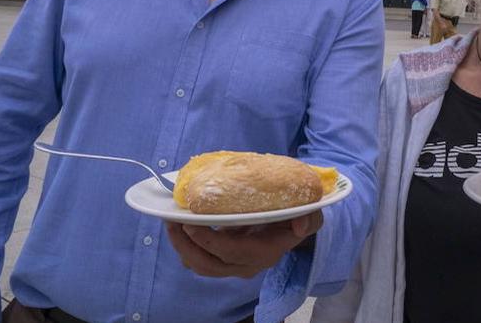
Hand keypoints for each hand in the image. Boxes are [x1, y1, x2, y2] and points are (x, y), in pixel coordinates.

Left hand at [165, 210, 322, 278]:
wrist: (292, 226)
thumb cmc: (297, 215)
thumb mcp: (309, 214)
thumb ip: (308, 218)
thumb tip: (300, 223)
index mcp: (265, 252)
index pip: (232, 252)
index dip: (208, 240)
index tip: (191, 223)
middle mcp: (246, 265)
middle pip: (208, 265)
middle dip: (186, 245)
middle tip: (173, 221)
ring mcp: (232, 265)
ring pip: (200, 266)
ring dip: (181, 247)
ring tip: (171, 223)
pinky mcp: (222, 260)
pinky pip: (198, 261)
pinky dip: (185, 246)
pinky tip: (178, 227)